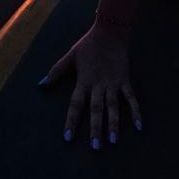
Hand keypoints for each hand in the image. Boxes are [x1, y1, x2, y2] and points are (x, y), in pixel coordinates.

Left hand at [39, 22, 142, 147]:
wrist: (110, 31)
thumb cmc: (88, 45)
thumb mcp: (70, 56)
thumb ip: (56, 71)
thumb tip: (40, 85)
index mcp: (84, 80)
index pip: (75, 105)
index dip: (71, 121)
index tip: (68, 138)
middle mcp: (98, 85)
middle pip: (96, 109)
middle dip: (95, 129)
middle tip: (95, 147)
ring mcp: (113, 83)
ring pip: (113, 107)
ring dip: (114, 124)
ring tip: (113, 141)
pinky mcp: (124, 80)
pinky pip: (131, 98)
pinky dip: (135, 112)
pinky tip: (138, 127)